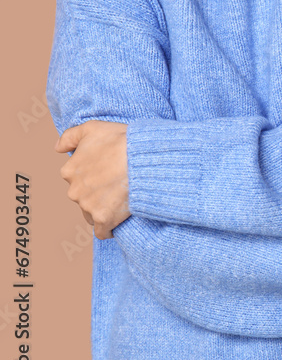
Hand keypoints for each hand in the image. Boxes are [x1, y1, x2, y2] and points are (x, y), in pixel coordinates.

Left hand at [54, 120, 130, 239]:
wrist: (144, 159)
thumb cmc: (122, 141)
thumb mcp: (93, 128)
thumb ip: (70, 137)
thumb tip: (57, 148)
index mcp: (70, 170)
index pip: (76, 179)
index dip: (94, 177)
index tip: (109, 173)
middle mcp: (74, 190)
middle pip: (83, 198)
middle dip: (98, 194)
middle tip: (118, 185)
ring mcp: (88, 206)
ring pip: (92, 214)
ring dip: (104, 210)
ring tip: (122, 200)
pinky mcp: (104, 219)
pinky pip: (103, 231)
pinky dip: (110, 228)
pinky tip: (119, 221)